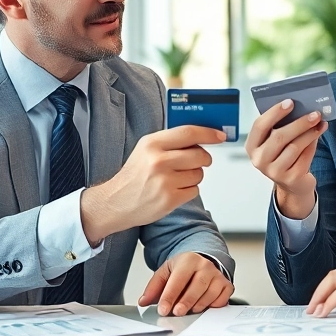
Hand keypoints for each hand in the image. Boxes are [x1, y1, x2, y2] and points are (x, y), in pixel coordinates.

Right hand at [81, 125, 225, 244]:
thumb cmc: (135, 174)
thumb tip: (202, 135)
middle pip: (199, 155)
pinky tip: (173, 190)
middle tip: (198, 161)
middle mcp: (158, 161)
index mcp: (152, 143)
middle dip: (204, 159)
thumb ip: (171, 141)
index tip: (220, 135)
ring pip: (199, 174)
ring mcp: (164, 182)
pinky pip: (194, 190)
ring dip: (193, 176)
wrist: (115, 202)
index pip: (189, 133)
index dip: (208, 133)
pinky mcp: (169, 200)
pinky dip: (188, 190)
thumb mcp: (146, 149)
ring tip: (176, 178)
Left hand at [139, 252, 233, 315]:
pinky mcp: (226, 286)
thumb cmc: (183, 269)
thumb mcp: (166, 272)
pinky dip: (212, 306)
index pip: (178, 279)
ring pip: (210, 294)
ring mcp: (218, 276)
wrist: (201, 262)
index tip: (163, 309)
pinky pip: (221, 300)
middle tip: (176, 313)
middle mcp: (205, 266)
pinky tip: (202, 307)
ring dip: (198, 306)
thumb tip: (144, 301)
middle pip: (197, 286)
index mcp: (189, 260)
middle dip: (186, 302)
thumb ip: (154, 287)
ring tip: (188, 311)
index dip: (170, 296)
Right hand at [244, 100, 327, 218]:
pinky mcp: (291, 179)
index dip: (275, 112)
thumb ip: (281, 126)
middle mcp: (260, 160)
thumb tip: (301, 108)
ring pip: (294, 147)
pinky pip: (304, 157)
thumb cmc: (283, 156)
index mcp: (252, 146)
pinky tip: (318, 136)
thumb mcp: (276, 142)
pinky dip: (313, 145)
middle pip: (279, 137)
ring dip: (310, 133)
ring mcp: (274, 172)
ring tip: (320, 123)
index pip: (260, 126)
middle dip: (299, 123)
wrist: (292, 184)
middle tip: (314, 113)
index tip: (290, 102)